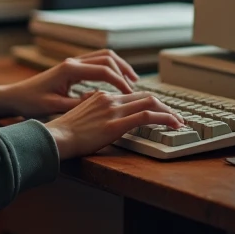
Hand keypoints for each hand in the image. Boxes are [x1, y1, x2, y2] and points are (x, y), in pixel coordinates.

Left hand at [0, 49, 141, 123]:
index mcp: (70, 69)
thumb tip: (100, 101)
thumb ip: (78, 104)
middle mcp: (72, 62)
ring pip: (103, 57)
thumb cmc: (31, 103)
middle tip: (135, 86)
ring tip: (131, 81)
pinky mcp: (71, 67)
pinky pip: (96, 62)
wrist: (14, 96)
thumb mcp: (55, 107)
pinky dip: (109, 68)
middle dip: (124, 70)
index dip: (120, 82)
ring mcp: (72, 63)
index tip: (130, 94)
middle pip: (107, 58)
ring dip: (118, 66)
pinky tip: (114, 81)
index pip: (104, 71)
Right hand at [45, 91, 185, 159]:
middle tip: (175, 116)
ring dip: (168, 112)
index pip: (132, 95)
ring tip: (178, 121)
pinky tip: (174, 124)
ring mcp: (114, 110)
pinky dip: (165, 118)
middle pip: (145, 96)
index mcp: (101, 96)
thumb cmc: (63, 133)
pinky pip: (147, 116)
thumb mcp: (80, 116)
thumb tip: (104, 118)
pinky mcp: (116, 124)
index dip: (149, 102)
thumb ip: (95, 113)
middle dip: (164, 106)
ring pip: (150, 103)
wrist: (56, 138)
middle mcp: (110, 99)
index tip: (159, 111)